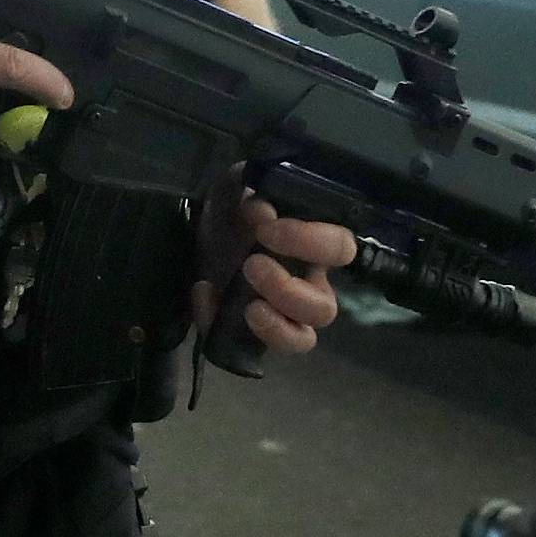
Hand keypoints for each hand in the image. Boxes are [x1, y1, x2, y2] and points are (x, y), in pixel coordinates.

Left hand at [193, 169, 348, 358]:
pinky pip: (247, 346)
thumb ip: (246, 190)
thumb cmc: (230, 215)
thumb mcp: (234, 193)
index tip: (267, 228)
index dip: (310, 242)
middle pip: (325, 308)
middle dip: (289, 291)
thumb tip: (262, 208)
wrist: (196, 237)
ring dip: (276, 325)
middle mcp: (307, 286)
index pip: (340, 249)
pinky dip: (223, 322)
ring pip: (303, 339)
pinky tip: (205, 295)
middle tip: (252, 265)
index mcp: (313, 249)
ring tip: (248, 306)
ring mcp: (282, 316)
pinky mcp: (250, 332)